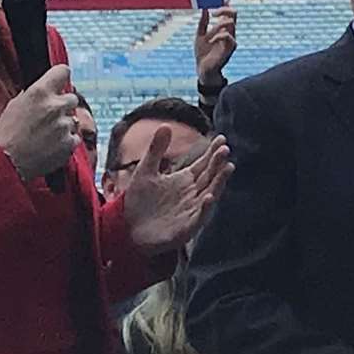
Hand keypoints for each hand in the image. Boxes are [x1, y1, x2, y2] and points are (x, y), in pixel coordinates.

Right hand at [0, 65, 78, 179]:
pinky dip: (66, 141)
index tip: (60, 82)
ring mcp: (64, 126)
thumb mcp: (16, 104)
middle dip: (63, 106)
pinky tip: (51, 145)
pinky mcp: (69, 144)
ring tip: (47, 135)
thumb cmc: (7, 133)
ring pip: (73, 120)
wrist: (6, 161)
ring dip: (64, 125)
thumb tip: (46, 90)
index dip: (62, 77)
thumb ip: (35, 95)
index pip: (63, 71)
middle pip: (72, 98)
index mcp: (40, 92)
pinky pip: (75, 138)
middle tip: (50, 116)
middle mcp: (55, 106)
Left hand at [119, 129, 231, 253]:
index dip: (212, 152)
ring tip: (227, 167)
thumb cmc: (138, 201)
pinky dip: (204, 208)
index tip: (220, 138)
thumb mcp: (146, 171)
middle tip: (225, 149)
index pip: (203, 164)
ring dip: (219, 182)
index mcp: (184, 181)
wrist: (126, 228)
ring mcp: (191, 211)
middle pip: (209, 176)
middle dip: (218, 163)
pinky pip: (198, 217)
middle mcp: (192, 195)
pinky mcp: (186, 228)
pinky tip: (208, 197)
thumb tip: (166, 125)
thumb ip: (156, 150)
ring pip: (210, 194)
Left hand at [194, 5, 237, 84]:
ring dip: (220, 23)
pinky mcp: (229, 49)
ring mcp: (229, 40)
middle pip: (233, 15)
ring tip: (211, 27)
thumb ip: (202, 22)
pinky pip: (228, 37)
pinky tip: (211, 39)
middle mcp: (228, 33)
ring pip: (231, 24)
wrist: (202, 69)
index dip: (226, 4)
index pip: (227, 13)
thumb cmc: (202, 53)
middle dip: (225, 9)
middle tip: (214, 12)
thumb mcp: (199, 35)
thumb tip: (204, 8)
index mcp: (221, 28)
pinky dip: (219, 35)